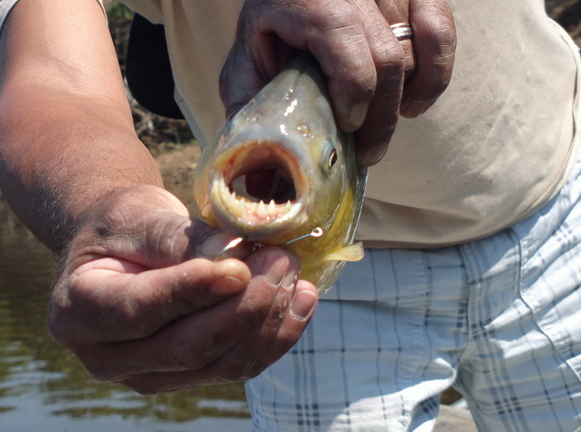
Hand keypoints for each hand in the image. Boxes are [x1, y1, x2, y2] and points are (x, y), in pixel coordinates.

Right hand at [48, 185, 318, 392]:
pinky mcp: (186, 378)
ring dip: (266, 320)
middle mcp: (106, 357)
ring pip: (219, 363)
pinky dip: (275, 335)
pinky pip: (237, 367)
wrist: (123, 247)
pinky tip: (301, 300)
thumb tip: (230, 257)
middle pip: (185, 347)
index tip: (238, 267)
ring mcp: (148, 375)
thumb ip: (174, 238)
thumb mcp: (135, 215)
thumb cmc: (122, 225)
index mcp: (78, 311)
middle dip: (243, 306)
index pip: (138, 310)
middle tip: (281, 259)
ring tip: (293, 271)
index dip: (190, 292)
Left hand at [220, 0, 455, 165]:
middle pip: (387, 57)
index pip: (346, 44)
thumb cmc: (265, 30)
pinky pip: (439, 28)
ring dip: (402, 99)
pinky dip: (436, 72)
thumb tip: (261, 179)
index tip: (348, 126)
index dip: (354, 92)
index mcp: (308, 1)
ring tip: (380, 131)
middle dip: (380, 116)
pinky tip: (415, 103)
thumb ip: (249, 111)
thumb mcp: (245, 66)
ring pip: (413, 50)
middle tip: (368, 153)